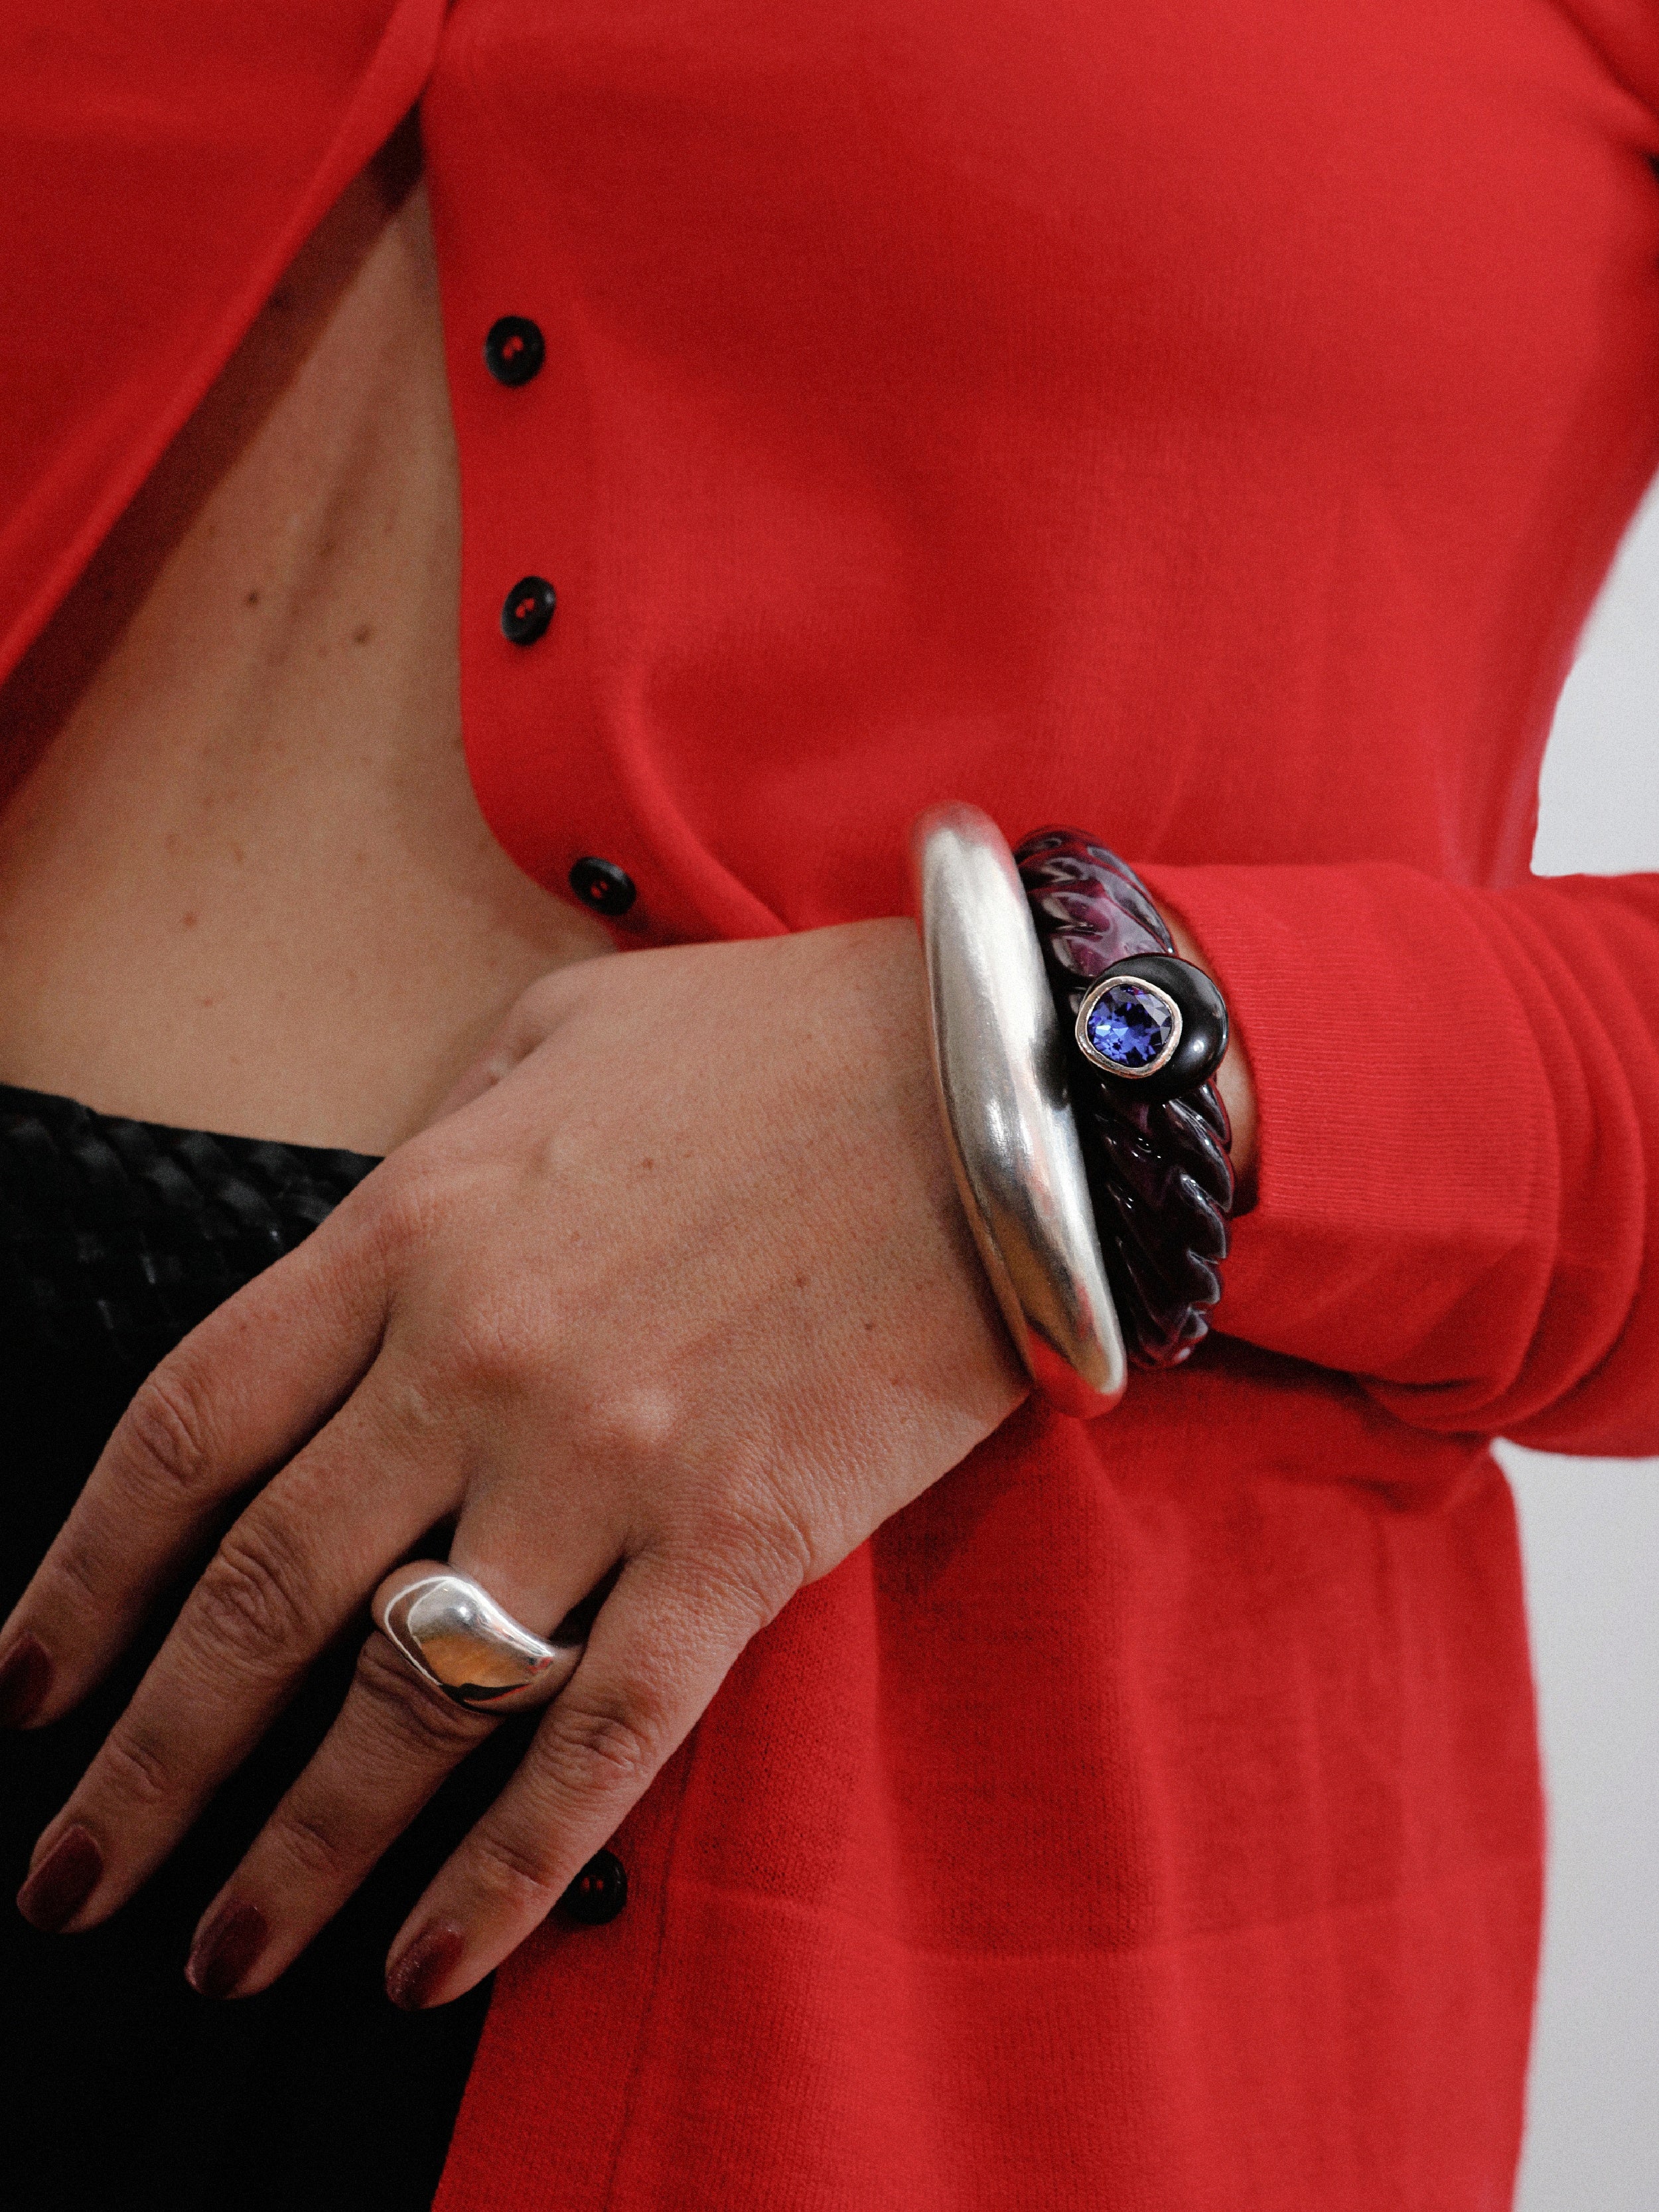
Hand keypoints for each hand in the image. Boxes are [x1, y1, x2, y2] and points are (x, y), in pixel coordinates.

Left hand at [1, 920, 1024, 2004]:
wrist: (999, 1075)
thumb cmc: (773, 1042)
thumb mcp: (556, 1037)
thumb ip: (437, 1147)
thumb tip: (375, 1258)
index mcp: (414, 1225)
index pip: (188, 1429)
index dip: (83, 1577)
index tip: (21, 1689)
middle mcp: (479, 1359)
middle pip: (264, 1598)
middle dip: (149, 1763)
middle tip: (73, 1881)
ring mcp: (614, 1460)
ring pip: (414, 1699)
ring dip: (298, 1850)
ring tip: (228, 1954)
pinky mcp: (748, 1539)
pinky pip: (603, 1739)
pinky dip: (504, 1871)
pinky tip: (428, 1966)